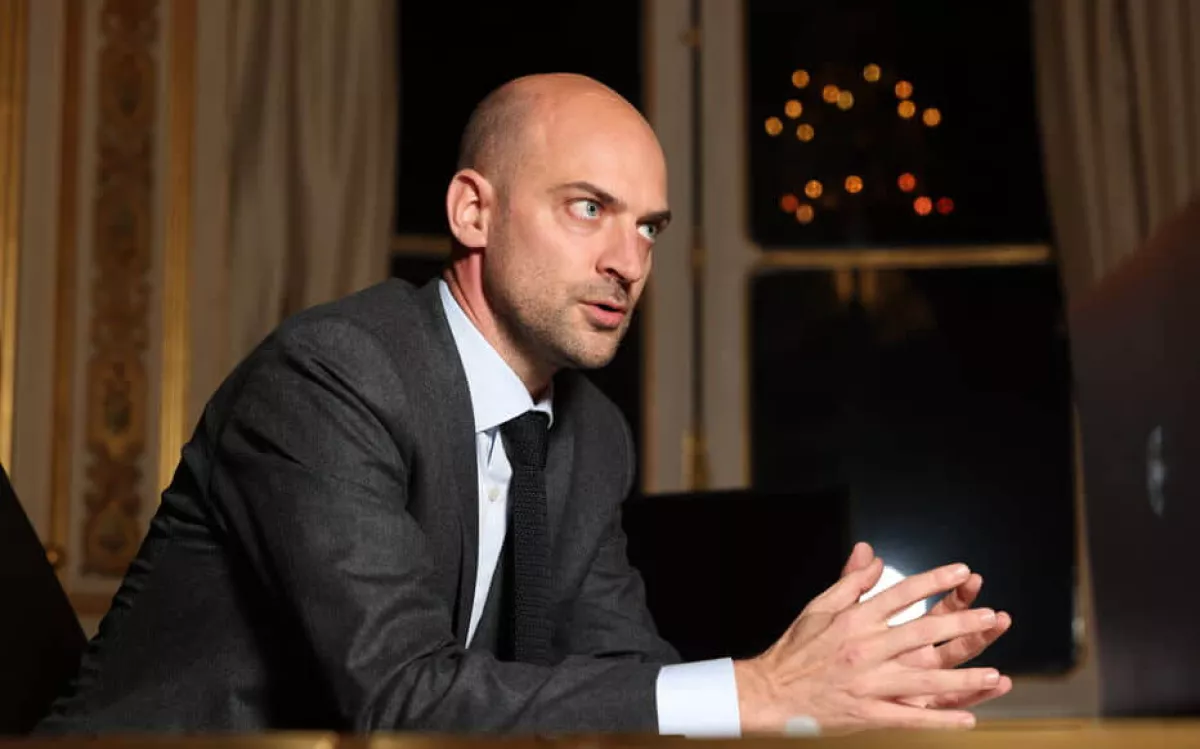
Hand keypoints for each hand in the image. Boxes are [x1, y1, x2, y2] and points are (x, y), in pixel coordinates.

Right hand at [733, 558, 1001, 733]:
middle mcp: (864, 648)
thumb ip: (850, 581)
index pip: (901, 593)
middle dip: (961, 625)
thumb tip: (872, 555)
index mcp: (854, 619)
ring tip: (995, 675)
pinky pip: (911, 717)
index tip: (961, 572)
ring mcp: (868, 683)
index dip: (934, 580)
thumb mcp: (819, 607)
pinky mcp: (868, 712)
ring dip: (963, 677)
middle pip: (922, 632)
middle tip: (990, 618)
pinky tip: (968, 718)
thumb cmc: (796, 649)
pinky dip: (940, 719)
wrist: (771, 692)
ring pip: (924, 680)